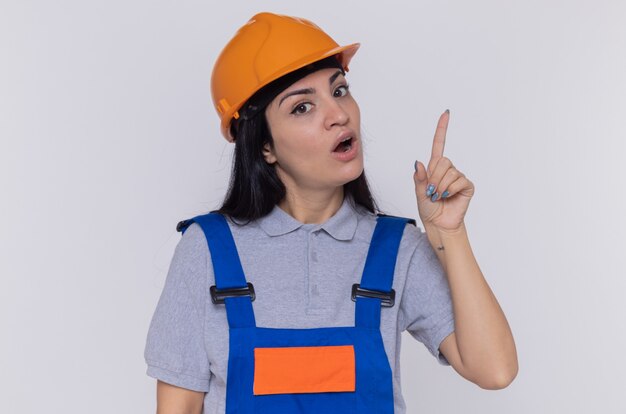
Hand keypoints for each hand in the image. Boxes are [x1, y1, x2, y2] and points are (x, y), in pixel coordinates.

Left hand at [413, 110, 474, 232]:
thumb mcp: (418, 193)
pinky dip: (450, 189)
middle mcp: (448, 170)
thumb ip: (418, 178)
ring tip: (438, 197)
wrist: (438, 224)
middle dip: (434, 178)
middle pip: (443, 160)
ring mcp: (458, 177)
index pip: (439, 144)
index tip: (446, 113)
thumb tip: (418, 162)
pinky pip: (459, 180)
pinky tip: (448, 197)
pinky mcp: (467, 186)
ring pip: (450, 172)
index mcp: (434, 168)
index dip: (442, 129)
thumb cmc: (428, 209)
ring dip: (440, 186)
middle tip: (431, 192)